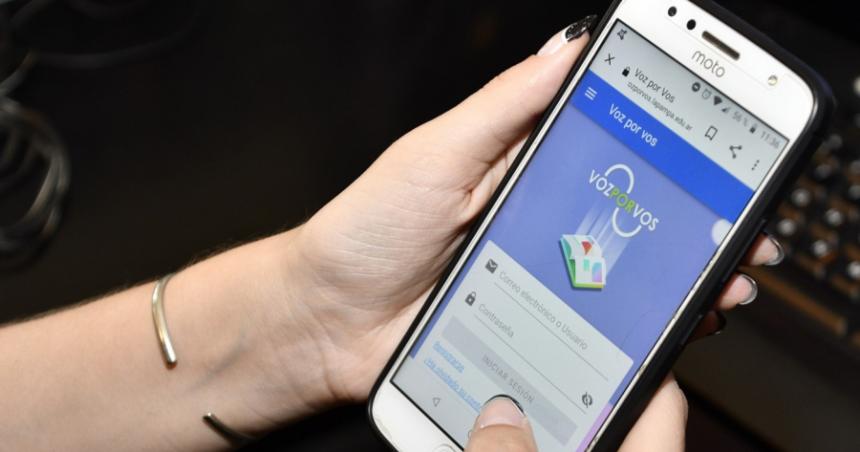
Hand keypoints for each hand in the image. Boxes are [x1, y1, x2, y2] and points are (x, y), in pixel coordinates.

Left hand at [284, 19, 780, 446]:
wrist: (328, 322)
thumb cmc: (368, 231)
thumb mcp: (435, 153)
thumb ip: (502, 108)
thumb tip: (564, 49)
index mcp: (518, 166)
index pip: (608, 143)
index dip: (667, 141)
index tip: (720, 143)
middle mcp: (536, 218)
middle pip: (630, 212)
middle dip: (694, 217)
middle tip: (742, 224)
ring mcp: (537, 273)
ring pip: (625, 269)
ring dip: (680, 272)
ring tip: (721, 276)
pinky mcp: (529, 322)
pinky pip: (594, 321)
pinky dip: (638, 323)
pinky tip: (670, 324)